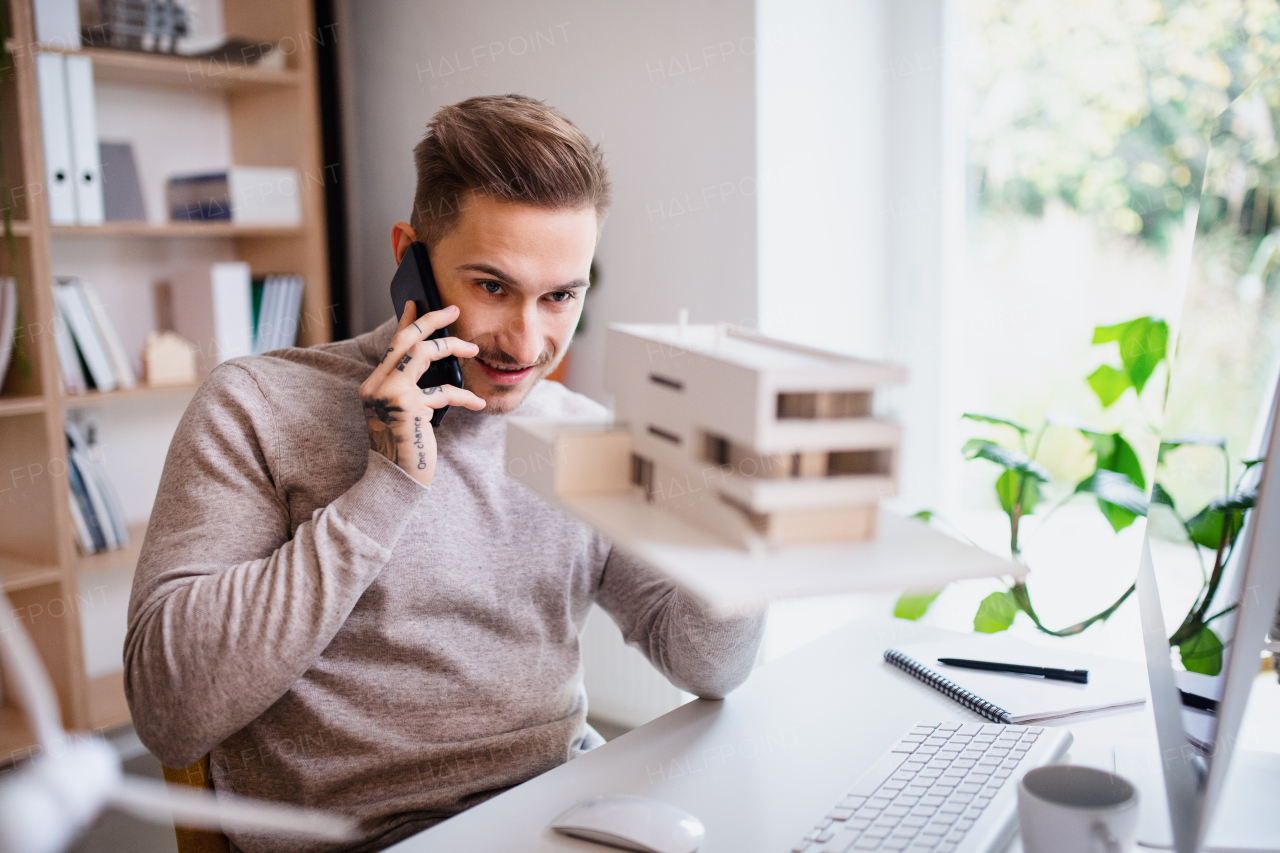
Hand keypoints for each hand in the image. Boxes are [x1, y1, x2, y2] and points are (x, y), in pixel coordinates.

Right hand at [360, 302, 483, 486]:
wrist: (395, 480)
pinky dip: (464, 396)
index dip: (406, 321)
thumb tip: (436, 361)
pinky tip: (479, 402)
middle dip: (430, 321)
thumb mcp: (404, 413)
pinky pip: (443, 392)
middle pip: (405, 340)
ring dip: (451, 347)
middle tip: (453, 310)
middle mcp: (377, 385)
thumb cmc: (406, 447)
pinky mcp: (407, 407)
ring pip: (422, 353)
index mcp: (374, 385)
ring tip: (473, 349)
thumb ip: (411, 388)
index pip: (391, 345)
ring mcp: (389, 394)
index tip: (416, 303)